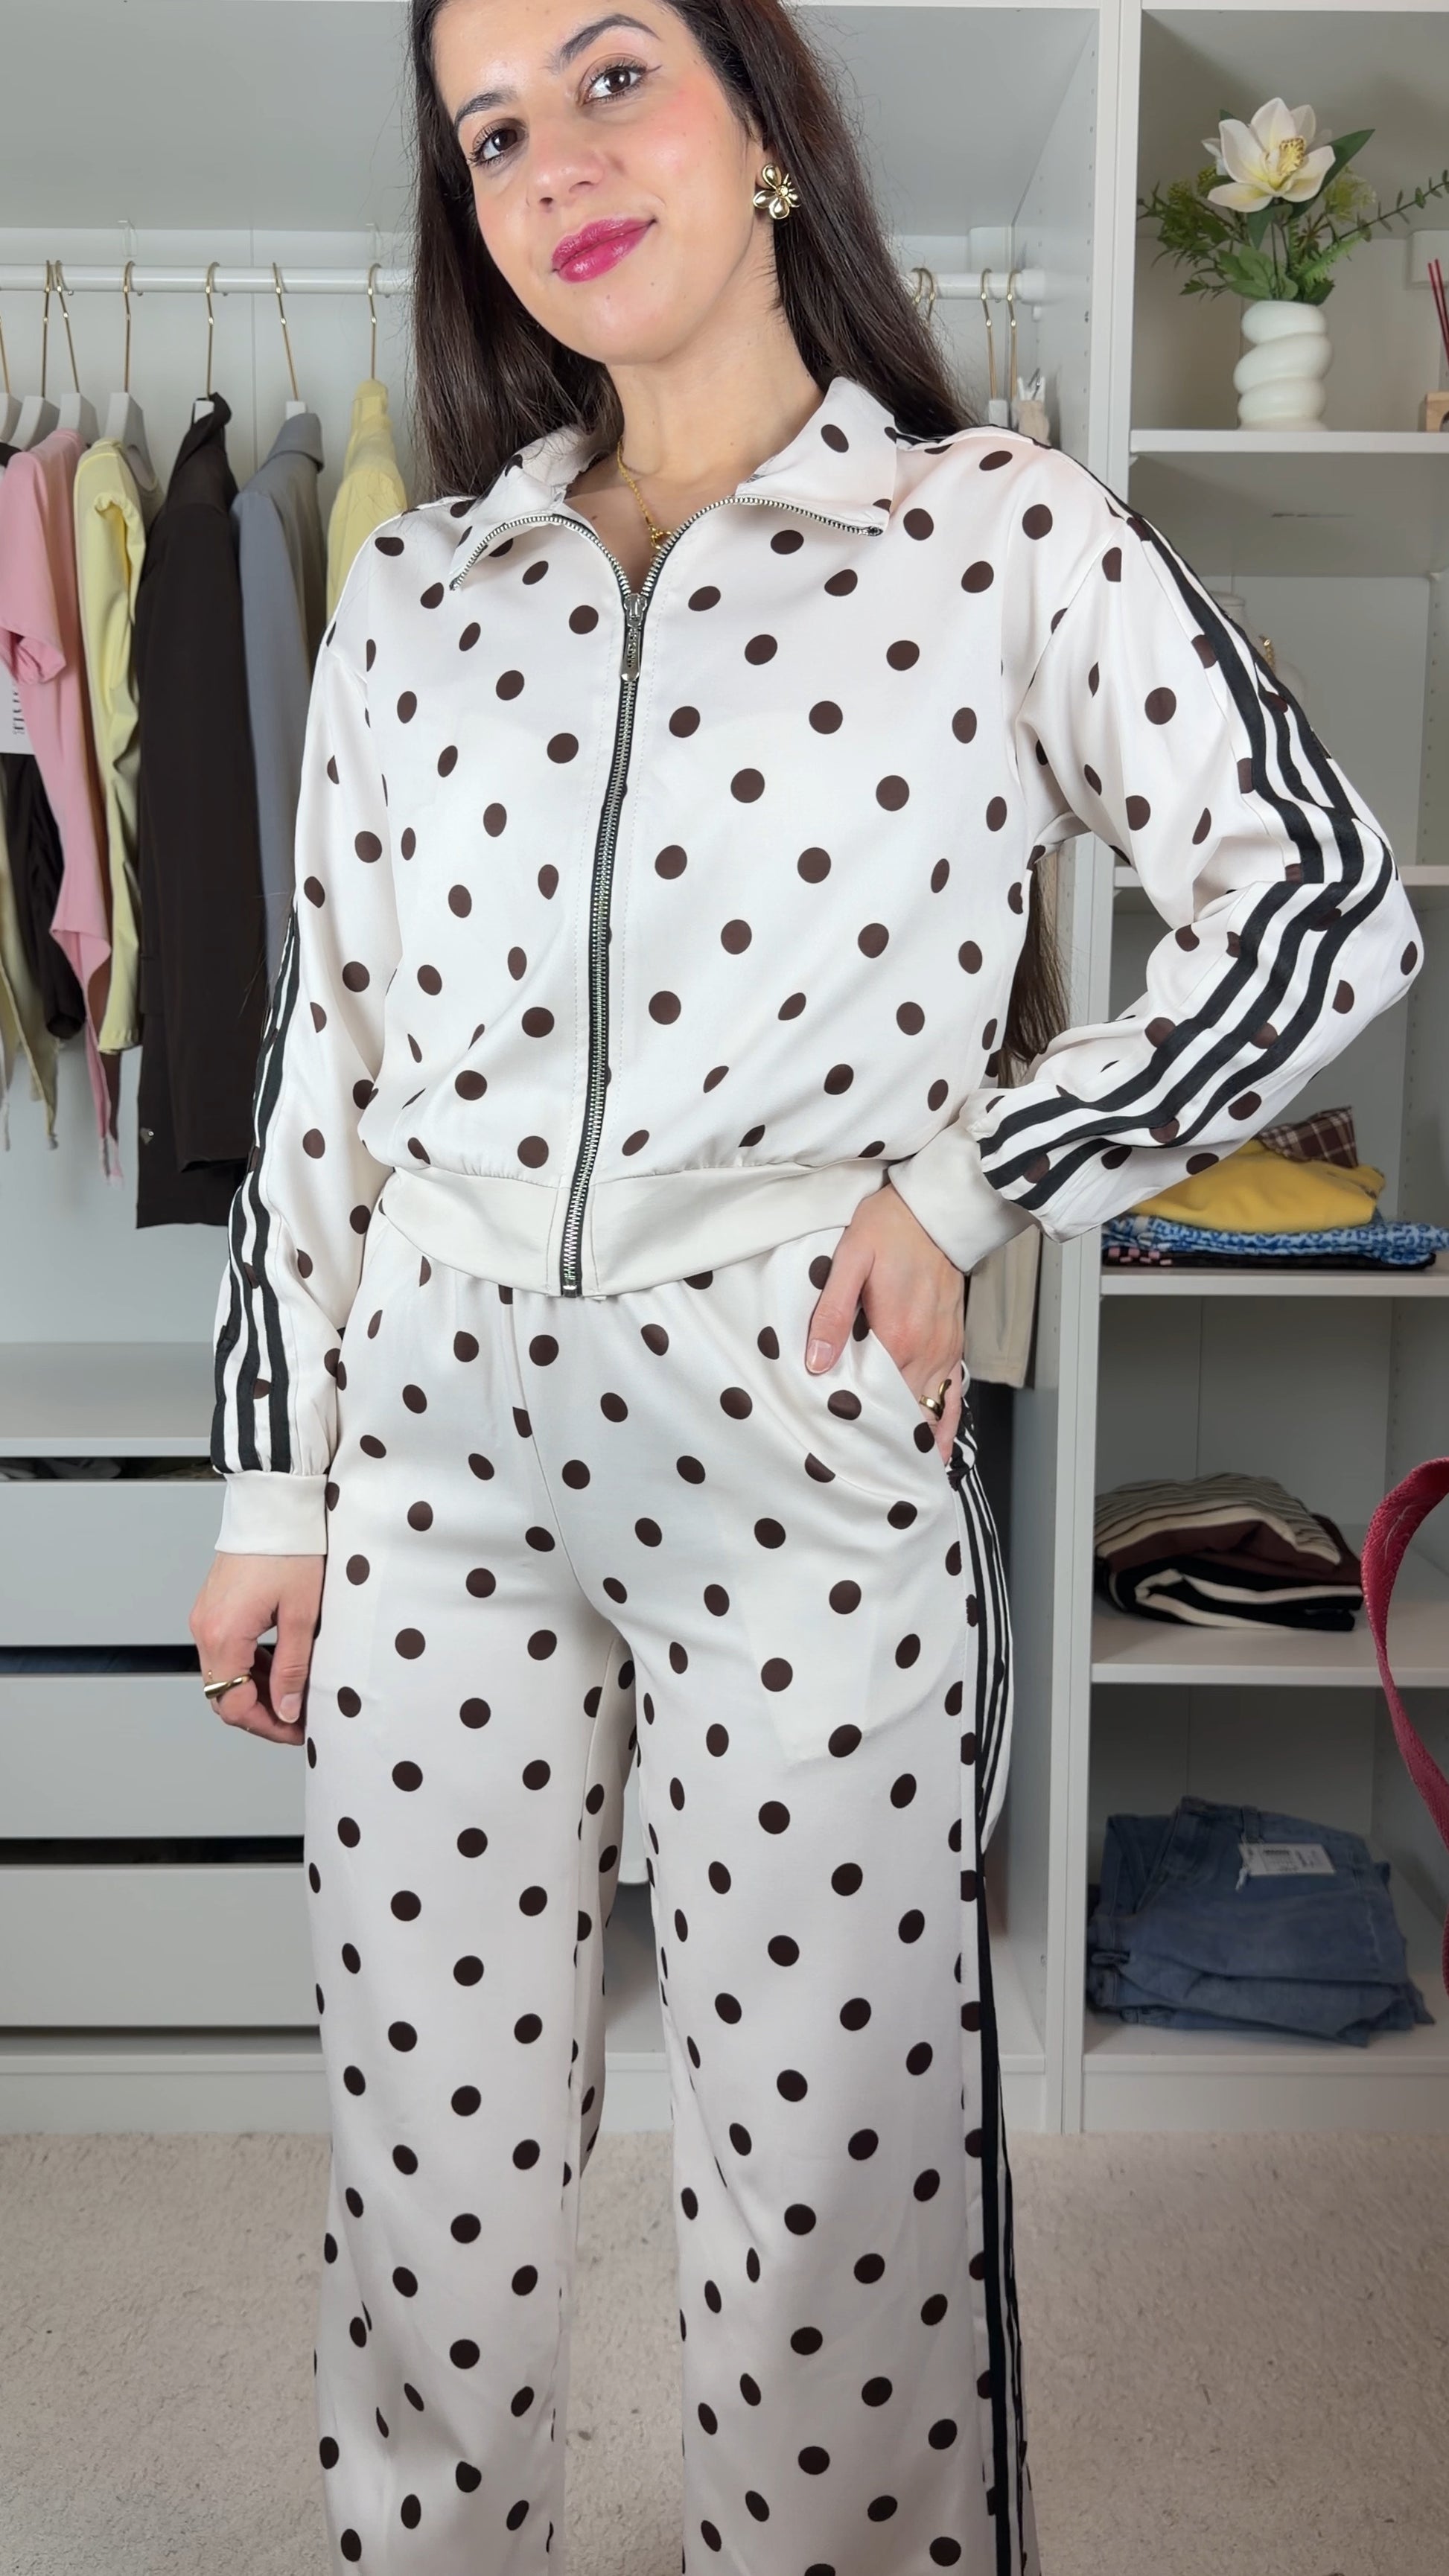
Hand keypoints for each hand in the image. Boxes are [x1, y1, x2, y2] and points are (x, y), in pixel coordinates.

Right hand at [189, 1552, 325, 1743]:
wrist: (274, 1503)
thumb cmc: (290, 1548)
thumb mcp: (303, 1614)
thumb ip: (293, 1668)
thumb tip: (287, 1709)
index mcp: (224, 1635)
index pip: (233, 1705)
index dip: (267, 1726)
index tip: (295, 1730)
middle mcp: (205, 1629)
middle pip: (223, 1695)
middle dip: (260, 1712)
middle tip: (298, 1717)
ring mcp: (205, 1618)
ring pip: (223, 1675)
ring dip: (255, 1689)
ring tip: (294, 1690)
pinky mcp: (213, 1608)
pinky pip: (225, 1652)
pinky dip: (248, 1666)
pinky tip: (279, 1664)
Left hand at [804, 1179, 965, 1462]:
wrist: (937, 1208)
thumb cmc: (889, 1228)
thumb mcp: (849, 1261)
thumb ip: (833, 1314)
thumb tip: (818, 1364)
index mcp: (898, 1335)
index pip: (877, 1398)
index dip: (859, 1428)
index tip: (842, 1457)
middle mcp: (927, 1350)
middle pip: (906, 1412)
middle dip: (886, 1443)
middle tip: (865, 1480)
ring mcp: (945, 1349)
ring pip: (933, 1409)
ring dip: (918, 1440)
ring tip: (902, 1479)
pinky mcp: (954, 1342)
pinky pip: (954, 1393)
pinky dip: (946, 1422)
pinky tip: (939, 1448)